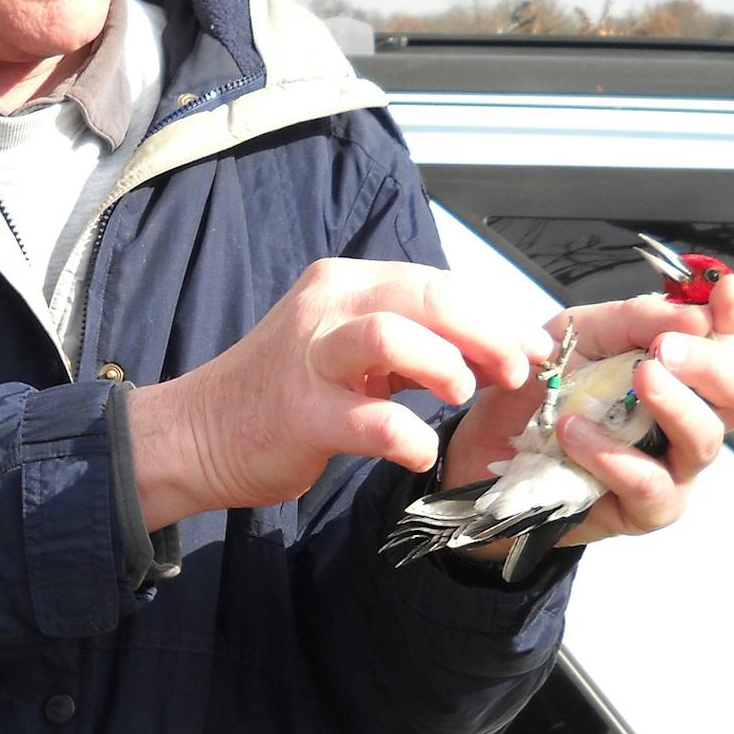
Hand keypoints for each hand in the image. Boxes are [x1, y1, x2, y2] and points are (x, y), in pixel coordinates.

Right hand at [124, 259, 553, 530]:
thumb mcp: (347, 350)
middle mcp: (326, 306)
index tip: (535, 349)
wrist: (197, 430)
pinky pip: (368, 418)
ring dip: (444, 364)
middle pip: (425, 295)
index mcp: (344, 283)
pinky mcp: (300, 413)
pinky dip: (407, 435)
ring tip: (462, 395)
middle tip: (516, 372)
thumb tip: (493, 352)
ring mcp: (310, 357)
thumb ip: (414, 345)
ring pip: (390, 333)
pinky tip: (421, 451)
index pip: (436, 282)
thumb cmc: (280, 391)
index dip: (495, 315)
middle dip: (487, 333)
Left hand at [444, 273, 733, 555]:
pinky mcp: (644, 508)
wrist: (485, 440)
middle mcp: (688, 417)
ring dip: (670, 405)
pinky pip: (650, 485)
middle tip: (665, 350)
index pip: (728, 344)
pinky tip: (574, 431)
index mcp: (679, 370)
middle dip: (710, 365)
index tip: (725, 289)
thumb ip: (633, 320)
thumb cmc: (541, 383)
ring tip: (632, 381)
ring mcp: (672, 466)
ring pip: (705, 439)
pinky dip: (612, 454)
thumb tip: (694, 316)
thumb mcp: (577, 334)